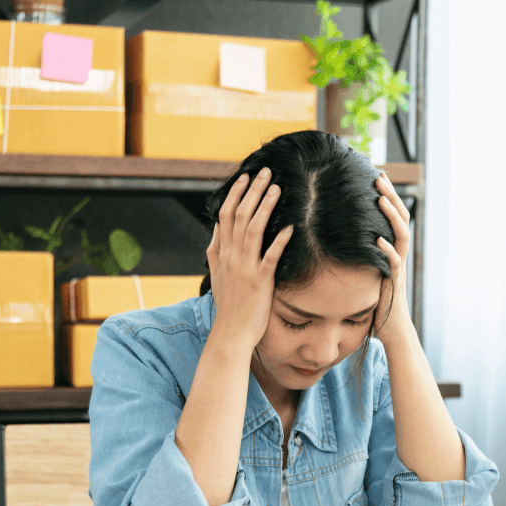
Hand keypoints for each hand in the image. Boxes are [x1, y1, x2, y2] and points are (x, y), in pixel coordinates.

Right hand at [206, 167, 292, 349]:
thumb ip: (215, 249)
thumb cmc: (228, 305)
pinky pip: (270, 257)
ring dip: (265, 207)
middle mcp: (232, 256)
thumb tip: (216, 227)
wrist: (231, 333)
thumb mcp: (216, 274)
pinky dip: (279, 241)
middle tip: (266, 172)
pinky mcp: (260, 281)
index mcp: (222, 253)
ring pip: (254, 230)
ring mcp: (246, 268)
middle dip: (252, 192)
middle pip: (240, 216)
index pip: (226, 215)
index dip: (236, 194)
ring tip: (277, 188)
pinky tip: (290, 228)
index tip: (246, 177)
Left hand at [374, 171, 413, 346]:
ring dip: (391, 216)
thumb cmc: (378, 302)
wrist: (392, 329)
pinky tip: (378, 239)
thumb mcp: (369, 273)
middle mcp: (399, 255)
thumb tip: (342, 238)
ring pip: (401, 235)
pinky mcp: (394, 282)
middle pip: (400, 219)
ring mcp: (398, 268)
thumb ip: (362, 255)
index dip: (387, 196)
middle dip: (390, 196)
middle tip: (379, 176)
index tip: (376, 176)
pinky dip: (387, 250)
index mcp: (392, 250)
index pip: (393, 217)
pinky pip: (393, 263)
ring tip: (380, 198)